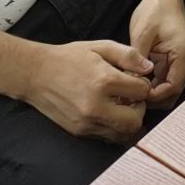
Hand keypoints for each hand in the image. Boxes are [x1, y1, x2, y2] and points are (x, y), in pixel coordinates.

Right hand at [23, 38, 154, 141]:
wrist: (36, 74)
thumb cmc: (69, 57)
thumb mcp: (101, 47)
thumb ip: (128, 55)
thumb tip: (148, 68)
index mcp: (104, 82)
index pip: (142, 92)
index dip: (144, 85)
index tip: (136, 80)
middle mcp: (96, 107)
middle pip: (134, 121)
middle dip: (140, 109)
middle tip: (132, 98)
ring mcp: (86, 122)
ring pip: (121, 135)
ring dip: (127, 121)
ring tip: (121, 106)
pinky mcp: (78, 131)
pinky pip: (106, 137)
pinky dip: (113, 128)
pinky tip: (109, 113)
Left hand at [129, 0, 184, 108]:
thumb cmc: (154, 11)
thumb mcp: (142, 34)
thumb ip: (138, 61)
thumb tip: (130, 85)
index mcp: (183, 53)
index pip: (172, 88)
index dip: (153, 96)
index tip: (132, 95)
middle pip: (173, 92)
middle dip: (152, 99)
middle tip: (129, 98)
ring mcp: (184, 61)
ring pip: (170, 89)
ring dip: (153, 93)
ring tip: (130, 92)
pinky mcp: (177, 60)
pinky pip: (167, 80)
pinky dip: (154, 85)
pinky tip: (137, 83)